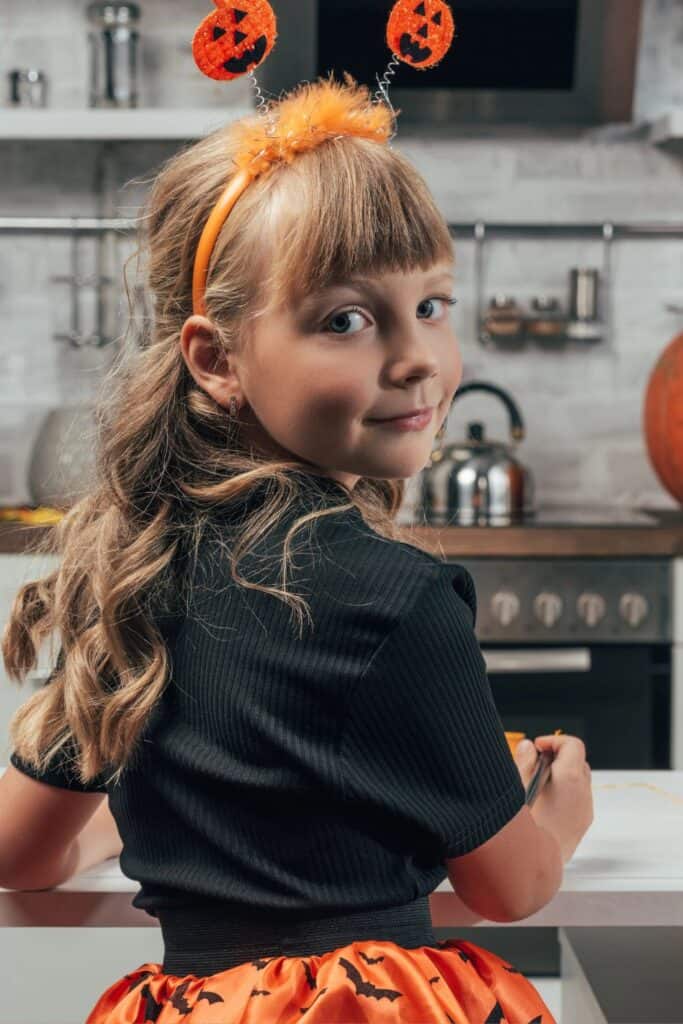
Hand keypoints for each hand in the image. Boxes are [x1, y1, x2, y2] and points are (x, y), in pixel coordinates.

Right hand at [514, 734, 593, 862]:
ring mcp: (585, 810)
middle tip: (534, 761)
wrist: (533, 868)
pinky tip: (543, 801)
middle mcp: (583, 793)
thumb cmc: (523, 828)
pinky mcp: (582, 824)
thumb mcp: (515, 786)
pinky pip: (578, 798)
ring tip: (536, 782)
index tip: (537, 747)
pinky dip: (565, 792)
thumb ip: (524, 761)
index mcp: (569, 779)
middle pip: (577, 760)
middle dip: (557, 756)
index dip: (554, 740)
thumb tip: (528, 747)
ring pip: (579, 780)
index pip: (572, 744)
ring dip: (561, 775)